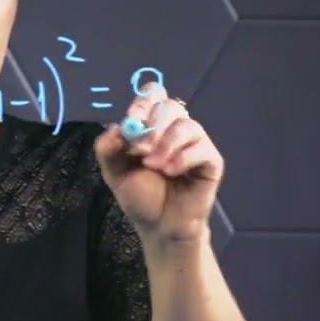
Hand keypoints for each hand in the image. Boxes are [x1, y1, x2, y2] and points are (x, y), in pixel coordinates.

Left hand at [93, 81, 223, 248]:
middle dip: (153, 126)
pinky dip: (182, 159)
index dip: (143, 102)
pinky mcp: (211, 161)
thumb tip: (115, 127)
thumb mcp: (114, 172)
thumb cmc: (140, 195)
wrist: (160, 225)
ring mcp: (195, 143)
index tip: (132, 120)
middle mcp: (174, 129)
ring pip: (187, 125)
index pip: (153, 95)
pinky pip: (202, 148)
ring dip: (166, 145)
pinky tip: (170, 172)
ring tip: (153, 166)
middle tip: (140, 150)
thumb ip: (108, 149)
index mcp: (151, 125)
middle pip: (170, 106)